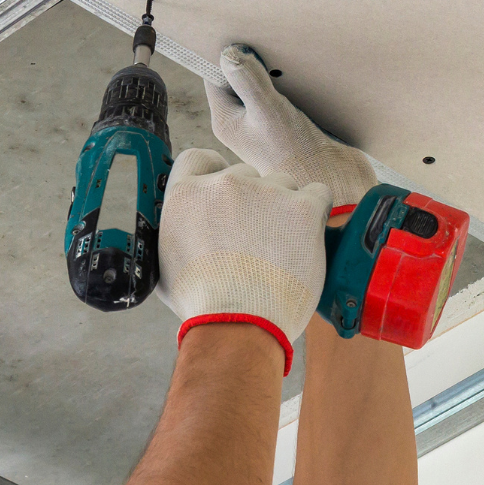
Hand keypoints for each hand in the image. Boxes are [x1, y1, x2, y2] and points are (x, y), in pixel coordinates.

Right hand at [156, 148, 330, 372]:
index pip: (201, 158)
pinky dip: (316, 214)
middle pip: (246, 175)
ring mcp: (266, 192)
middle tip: (257, 238)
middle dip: (252, 201)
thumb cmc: (202, 305)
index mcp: (186, 194)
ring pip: (283, 185)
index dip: (215, 175)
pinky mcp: (303, 207)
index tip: (226, 197)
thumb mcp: (165, 264)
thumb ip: (176, 232)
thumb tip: (182, 227)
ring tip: (282, 248)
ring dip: (284, 208)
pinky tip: (306, 240)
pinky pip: (318, 195)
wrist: (238, 325)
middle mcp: (224, 184)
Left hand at [207, 44, 377, 210]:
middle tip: (267, 40)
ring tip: (288, 57)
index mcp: (227, 121)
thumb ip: (248, 81)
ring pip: (264, 86)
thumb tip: (228, 53)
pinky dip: (294, 85)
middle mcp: (243, 123)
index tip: (241, 35)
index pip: (216, 77)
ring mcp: (266, 125)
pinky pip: (285, 96)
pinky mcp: (291, 126)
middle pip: (239, 79)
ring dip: (276, 72)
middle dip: (254, 60)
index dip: (226, 56)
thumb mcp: (268, 110)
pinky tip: (306, 77)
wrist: (334, 181)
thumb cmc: (295, 153)